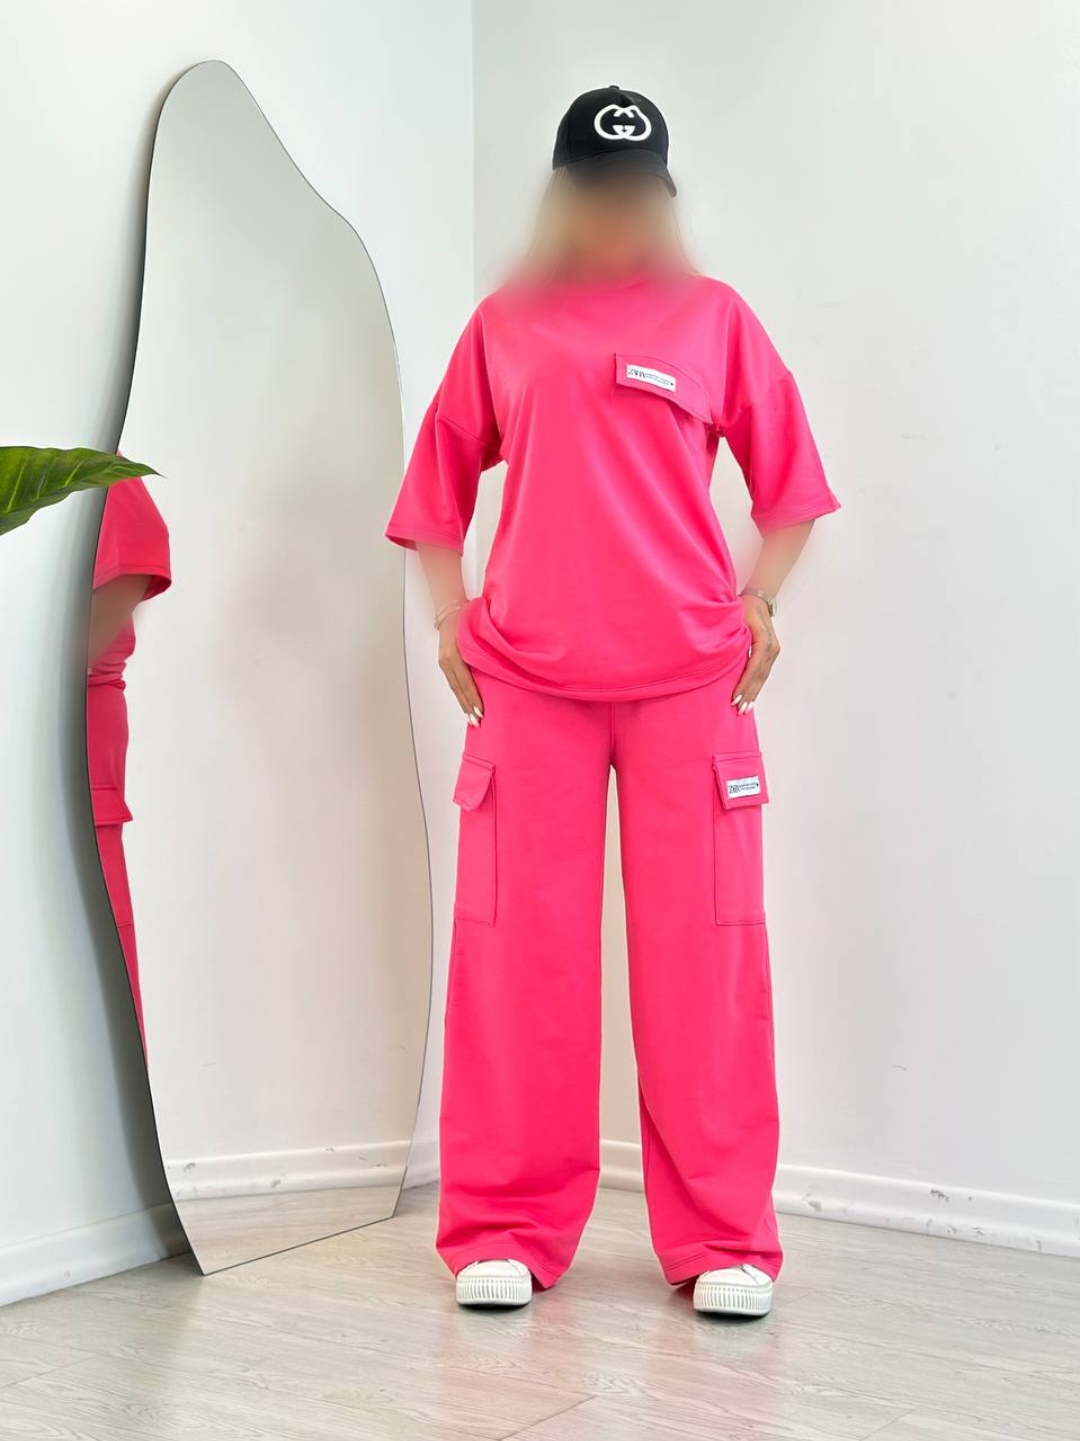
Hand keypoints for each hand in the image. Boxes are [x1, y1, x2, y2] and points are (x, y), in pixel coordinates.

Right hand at [438, 613, 483, 725]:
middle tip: (478, 722)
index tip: (481, 712)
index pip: (465, 682)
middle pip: (458, 689)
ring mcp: (443, 662)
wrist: (450, 609)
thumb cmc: (468, 618)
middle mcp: (446, 660)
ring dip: (463, 704)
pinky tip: (466, 705)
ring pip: (454, 688)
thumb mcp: (476, 634)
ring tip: (471, 719)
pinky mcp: (443, 663)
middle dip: (468, 707)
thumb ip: (484, 651)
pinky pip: (453, 683)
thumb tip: (498, 669)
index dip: (473, 698)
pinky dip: (460, 695)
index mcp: (454, 654)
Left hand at [731, 594, 779, 713]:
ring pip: (763, 676)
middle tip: (739, 710)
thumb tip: (721, 657)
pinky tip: (751, 697)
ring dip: (754, 693)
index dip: (744, 684)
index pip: (753, 667)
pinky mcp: (771, 653)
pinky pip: (764, 673)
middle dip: (749, 694)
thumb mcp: (737, 619)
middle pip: (760, 675)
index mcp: (764, 639)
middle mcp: (772, 647)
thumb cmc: (744, 607)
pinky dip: (757, 686)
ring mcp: (774, 651)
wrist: (759, 599)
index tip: (734, 697)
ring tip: (745, 708)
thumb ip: (733, 638)